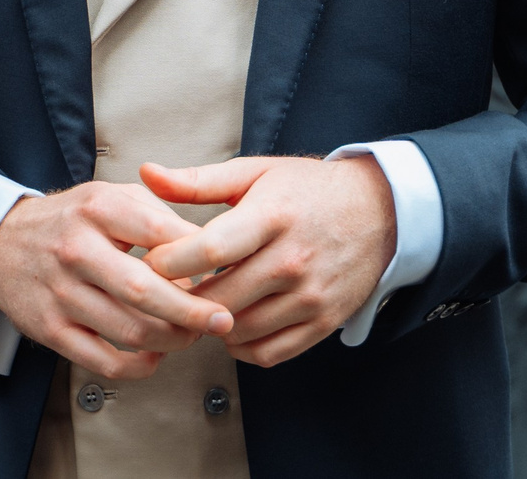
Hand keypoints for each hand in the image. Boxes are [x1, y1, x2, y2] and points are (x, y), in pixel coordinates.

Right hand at [0, 182, 235, 380]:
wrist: (1, 243)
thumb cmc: (70, 221)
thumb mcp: (110, 196)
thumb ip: (158, 214)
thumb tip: (204, 252)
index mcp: (97, 210)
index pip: (160, 234)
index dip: (198, 256)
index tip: (220, 271)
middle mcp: (76, 250)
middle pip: (146, 292)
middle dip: (193, 313)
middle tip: (222, 321)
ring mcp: (61, 294)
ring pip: (130, 332)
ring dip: (172, 340)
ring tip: (191, 335)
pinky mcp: (51, 330)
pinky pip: (104, 362)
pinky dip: (139, 366)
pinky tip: (155, 355)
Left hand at [137, 156, 395, 366]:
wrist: (378, 211)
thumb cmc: (306, 190)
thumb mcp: (254, 173)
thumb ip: (197, 181)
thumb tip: (147, 174)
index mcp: (272, 216)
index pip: (209, 250)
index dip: (170, 262)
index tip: (150, 262)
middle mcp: (293, 260)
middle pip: (220, 298)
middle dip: (183, 300)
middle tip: (165, 292)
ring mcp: (311, 295)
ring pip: (240, 331)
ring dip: (211, 324)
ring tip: (199, 304)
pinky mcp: (323, 322)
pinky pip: (269, 353)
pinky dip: (241, 347)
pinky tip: (231, 323)